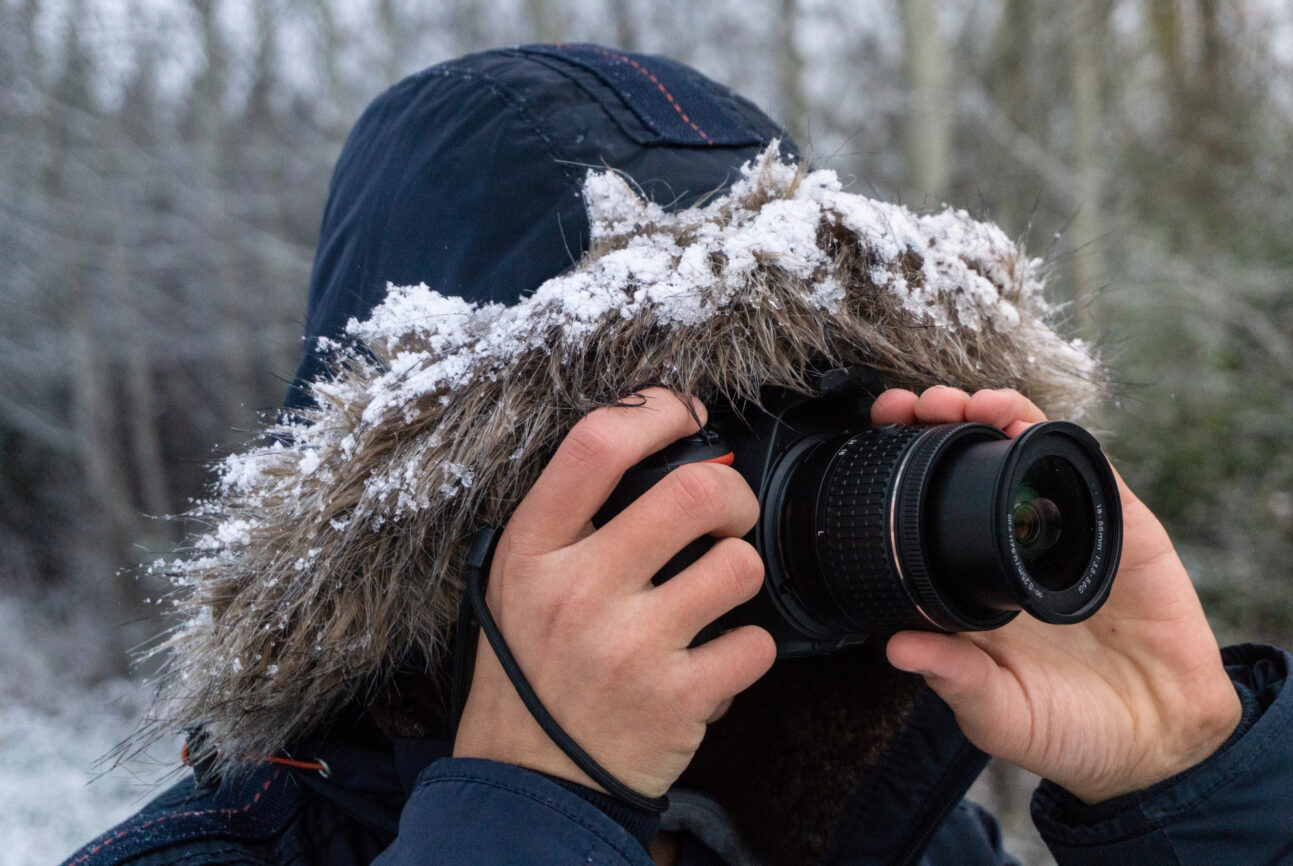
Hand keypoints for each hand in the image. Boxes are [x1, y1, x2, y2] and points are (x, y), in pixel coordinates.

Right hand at [452, 388, 776, 796]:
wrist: (532, 779)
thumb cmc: (532, 665)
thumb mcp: (520, 580)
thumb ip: (572, 519)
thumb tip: (662, 449)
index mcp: (534, 550)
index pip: (597, 446)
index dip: (656, 411)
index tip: (685, 413)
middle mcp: (579, 592)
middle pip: (694, 493)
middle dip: (732, 493)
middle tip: (727, 514)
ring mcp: (629, 648)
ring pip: (740, 566)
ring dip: (742, 571)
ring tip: (717, 591)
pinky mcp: (675, 700)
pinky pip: (755, 644)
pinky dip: (746, 648)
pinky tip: (714, 657)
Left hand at [874, 386, 1241, 802]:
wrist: (1159, 742)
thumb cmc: (1070, 730)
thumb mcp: (1000, 715)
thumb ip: (955, 680)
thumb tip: (894, 647)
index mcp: (973, 582)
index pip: (926, 508)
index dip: (899, 472)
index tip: (873, 443)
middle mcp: (1014, 545)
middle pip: (969, 464)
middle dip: (935, 423)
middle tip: (905, 406)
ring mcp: (1068, 530)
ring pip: (1024, 452)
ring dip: (990, 414)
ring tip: (962, 403)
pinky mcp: (1121, 527)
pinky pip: (1087, 470)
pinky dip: (1054, 438)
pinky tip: (1023, 423)